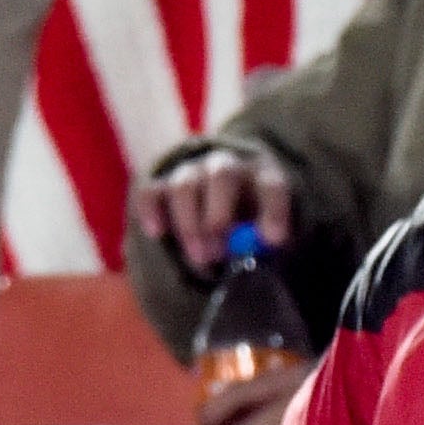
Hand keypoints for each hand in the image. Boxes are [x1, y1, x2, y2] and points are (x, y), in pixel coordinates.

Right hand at [147, 145, 300, 281]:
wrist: (218, 209)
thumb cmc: (248, 227)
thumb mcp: (265, 236)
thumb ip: (263, 245)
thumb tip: (256, 252)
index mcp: (261, 175)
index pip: (271, 185)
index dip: (274, 211)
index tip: (273, 241)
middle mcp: (225, 167)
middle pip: (221, 175)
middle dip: (218, 214)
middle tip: (217, 252)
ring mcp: (191, 173)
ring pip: (184, 186)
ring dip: (189, 223)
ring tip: (200, 257)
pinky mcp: (160, 186)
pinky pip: (150, 191)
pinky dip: (151, 210)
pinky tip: (157, 232)